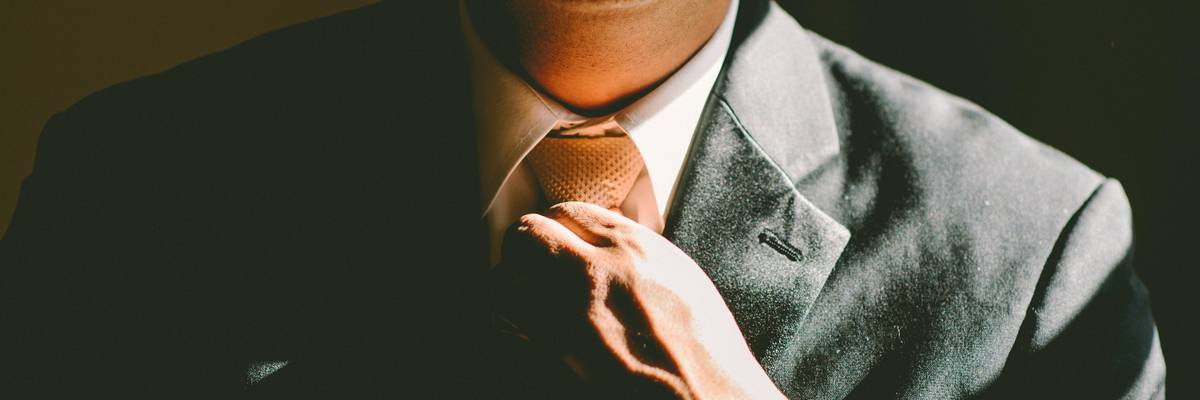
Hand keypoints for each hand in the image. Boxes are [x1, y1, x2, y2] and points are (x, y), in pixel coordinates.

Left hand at [493, 202, 786, 398]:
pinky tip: (522, 332)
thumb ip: (638, 254)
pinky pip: (504, 328)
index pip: (568, 211)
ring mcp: (565, 319)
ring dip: (510, 284)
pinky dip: (508, 326)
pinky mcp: (548, 360)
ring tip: (520, 295)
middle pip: (528, 236)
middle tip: (528, 260)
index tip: (556, 237)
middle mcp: (592, 275)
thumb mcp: (684, 280)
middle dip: (525, 246)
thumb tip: (603, 241)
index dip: (557, 224)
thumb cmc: (706, 353)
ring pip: (504, 279)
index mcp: (632, 251)